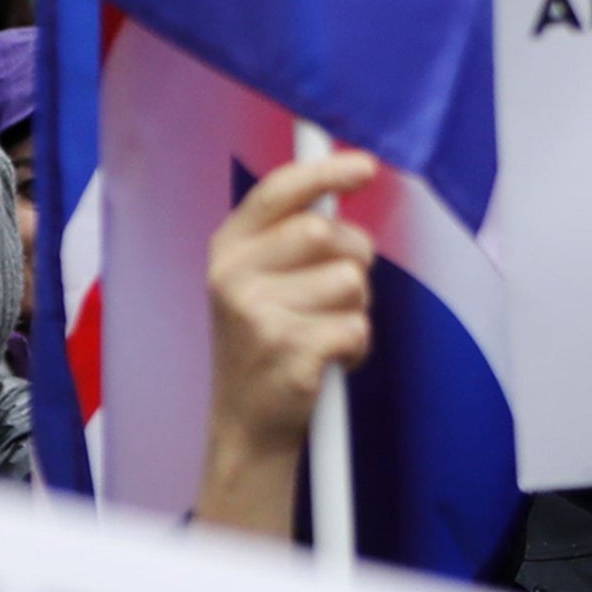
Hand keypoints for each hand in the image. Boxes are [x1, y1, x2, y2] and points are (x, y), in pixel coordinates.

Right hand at [194, 152, 376, 537]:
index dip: (325, 173)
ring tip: (327, 330)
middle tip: (343, 288)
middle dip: (354, 257)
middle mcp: (233, 276)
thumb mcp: (257, 278)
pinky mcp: (287, 353)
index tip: (365, 165)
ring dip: (356, 309)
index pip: (278, 190)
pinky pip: (357, 329)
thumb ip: (292, 232)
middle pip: (326, 233)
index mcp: (227, 248)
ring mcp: (257, 315)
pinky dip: (358, 347)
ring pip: (350, 282)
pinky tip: (330, 360)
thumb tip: (346, 177)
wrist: (246, 425)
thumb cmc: (267, 339)